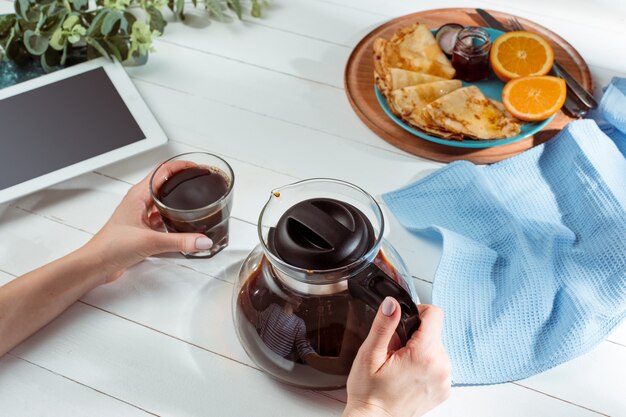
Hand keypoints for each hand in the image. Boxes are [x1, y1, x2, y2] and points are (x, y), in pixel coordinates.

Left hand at [82, 167, 211, 283]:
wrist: (96, 264)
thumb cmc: (110, 246)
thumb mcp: (151, 242)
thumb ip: (180, 241)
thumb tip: (202, 241)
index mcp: (139, 195)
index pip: (163, 170)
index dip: (182, 166)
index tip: (198, 168)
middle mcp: (139, 201)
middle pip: (165, 183)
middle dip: (183, 181)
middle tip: (199, 182)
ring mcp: (140, 214)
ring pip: (163, 200)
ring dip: (177, 199)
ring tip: (193, 201)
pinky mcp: (141, 227)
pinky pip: (161, 216)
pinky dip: (173, 217)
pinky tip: (181, 225)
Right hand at [343, 298, 450, 416]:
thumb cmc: (369, 393)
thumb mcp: (370, 354)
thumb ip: (384, 326)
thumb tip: (392, 303)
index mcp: (424, 354)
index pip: (435, 314)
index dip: (417, 312)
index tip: (402, 324)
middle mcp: (441, 366)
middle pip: (434, 331)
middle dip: (413, 336)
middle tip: (393, 352)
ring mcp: (444, 380)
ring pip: (435, 347)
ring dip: (419, 350)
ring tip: (399, 365)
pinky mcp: (444, 390)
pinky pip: (437, 364)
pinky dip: (424, 365)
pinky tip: (407, 375)